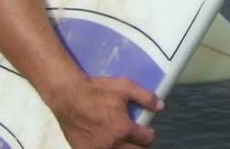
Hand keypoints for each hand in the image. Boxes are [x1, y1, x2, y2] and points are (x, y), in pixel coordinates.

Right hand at [49, 75, 164, 148]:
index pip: (146, 140)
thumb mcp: (125, 87)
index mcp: (124, 129)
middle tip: (135, 136)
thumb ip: (146, 97)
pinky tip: (105, 141)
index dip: (149, 134)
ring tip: (121, 139)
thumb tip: (161, 107)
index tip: (146, 130)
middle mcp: (112, 144)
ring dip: (124, 148)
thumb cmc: (98, 90)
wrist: (68, 96)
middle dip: (138, 145)